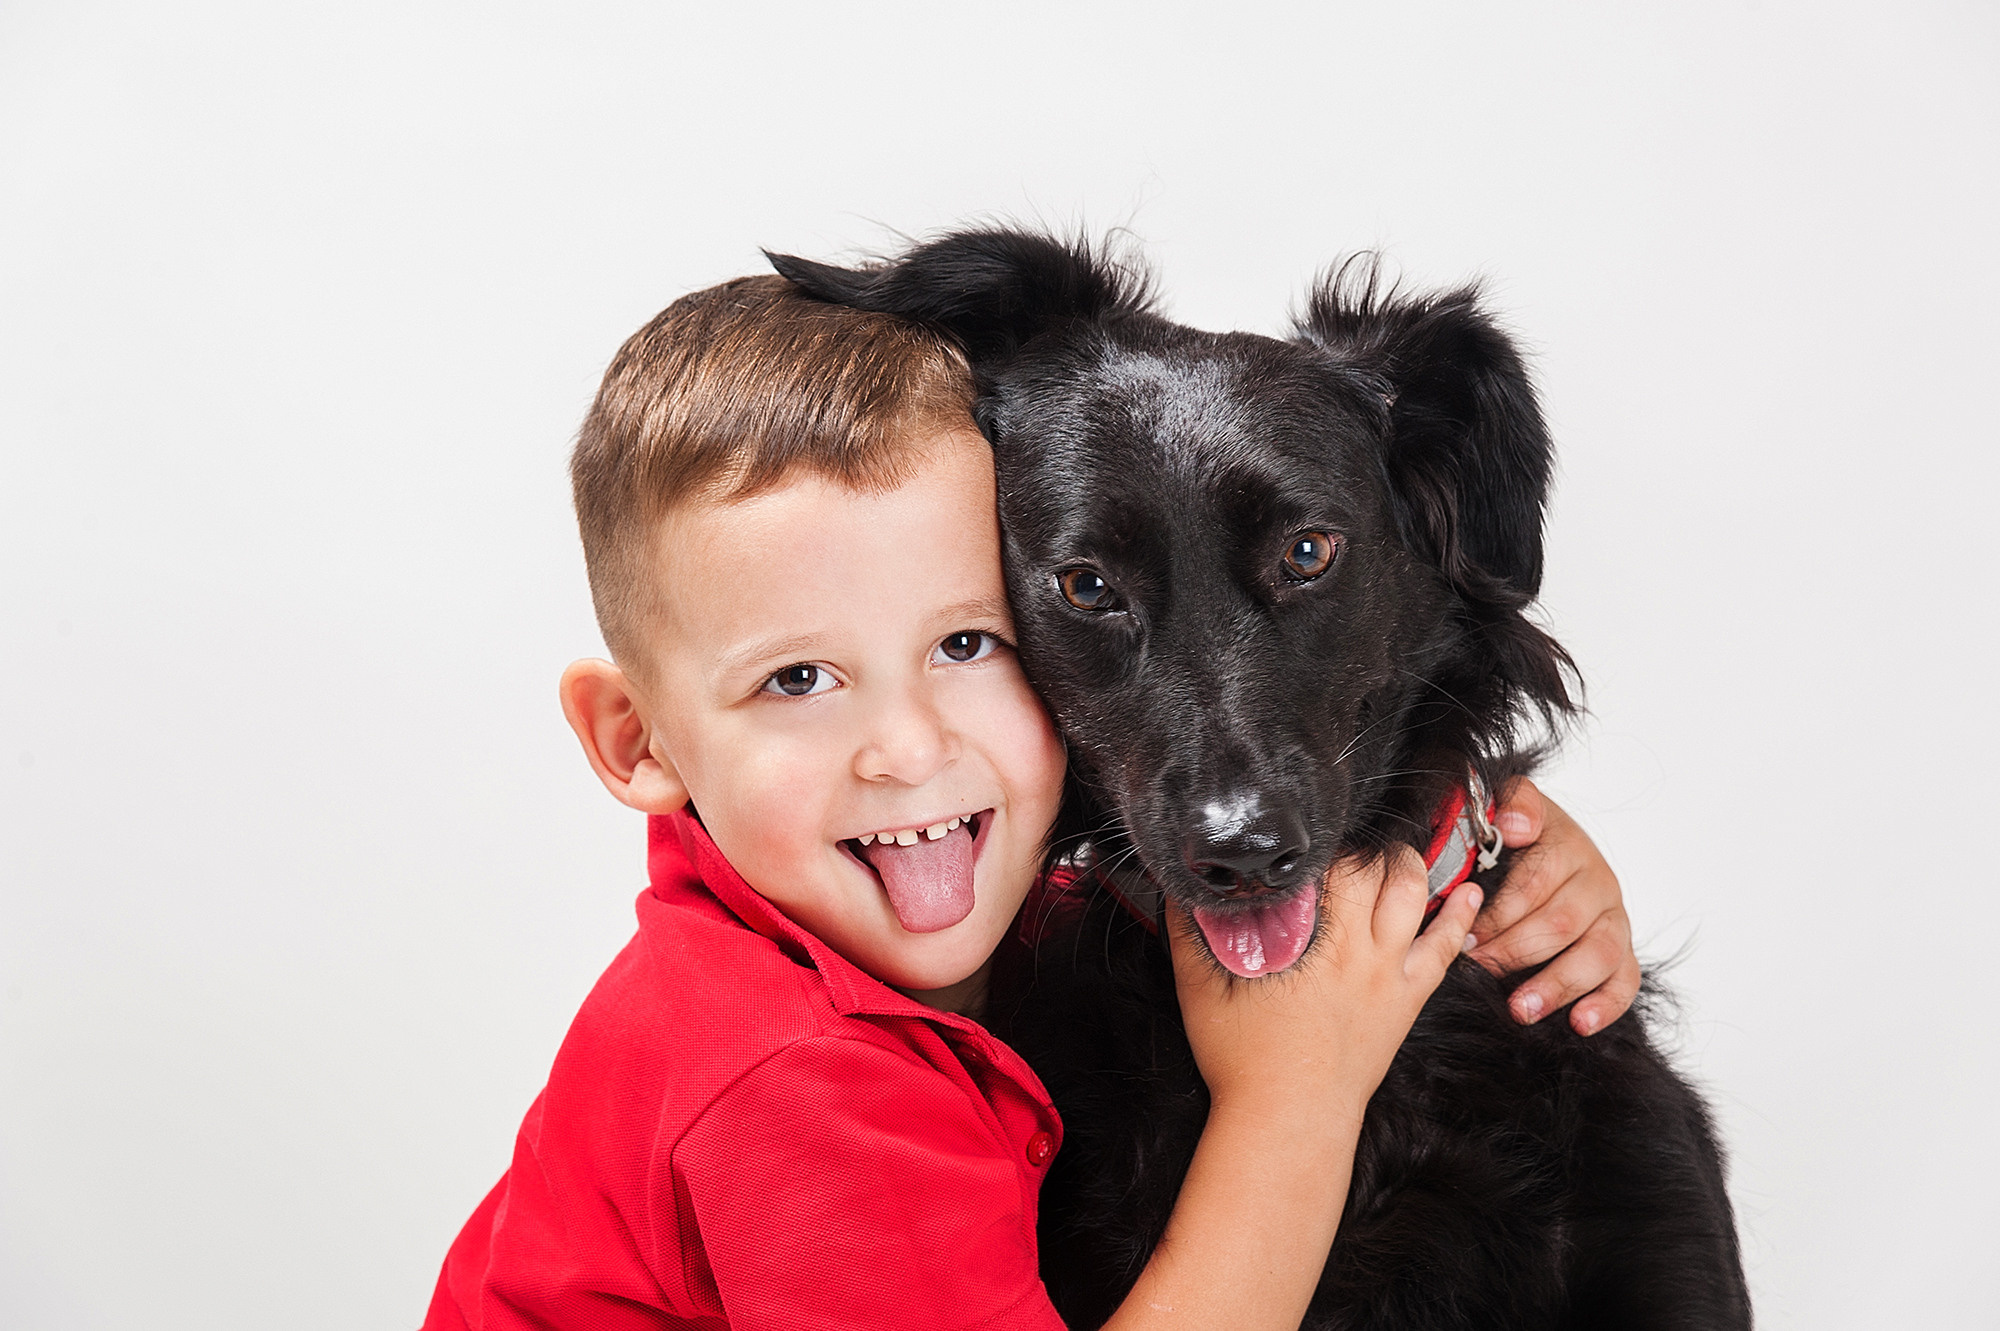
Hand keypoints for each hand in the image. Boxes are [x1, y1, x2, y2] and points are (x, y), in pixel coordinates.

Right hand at [1169, 848, 1482, 1127]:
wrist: (1288, 1119)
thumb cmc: (1244, 1060)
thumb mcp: (1200, 987)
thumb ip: (1190, 931)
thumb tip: (1179, 888)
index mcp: (1311, 939)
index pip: (1330, 862)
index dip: (1326, 832)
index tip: (1315, 820)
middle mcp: (1357, 948)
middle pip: (1379, 869)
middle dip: (1372, 839)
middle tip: (1360, 824)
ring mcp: (1387, 974)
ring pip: (1416, 896)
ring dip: (1412, 863)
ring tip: (1403, 844)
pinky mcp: (1406, 1001)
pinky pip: (1445, 950)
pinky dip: (1459, 918)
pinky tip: (1468, 896)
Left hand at [1465, 778, 1640, 1035]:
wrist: (1545, 847)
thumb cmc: (1513, 839)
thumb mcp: (1505, 806)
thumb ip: (1510, 804)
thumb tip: (1515, 826)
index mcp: (1565, 844)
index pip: (1535, 880)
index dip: (1497, 912)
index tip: (1464, 936)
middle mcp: (1597, 880)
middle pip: (1562, 923)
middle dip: (1514, 951)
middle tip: (1476, 970)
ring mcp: (1613, 918)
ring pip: (1598, 954)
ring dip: (1557, 984)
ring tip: (1519, 1009)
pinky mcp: (1622, 951)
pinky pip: (1626, 981)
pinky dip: (1606, 1005)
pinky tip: (1579, 1024)